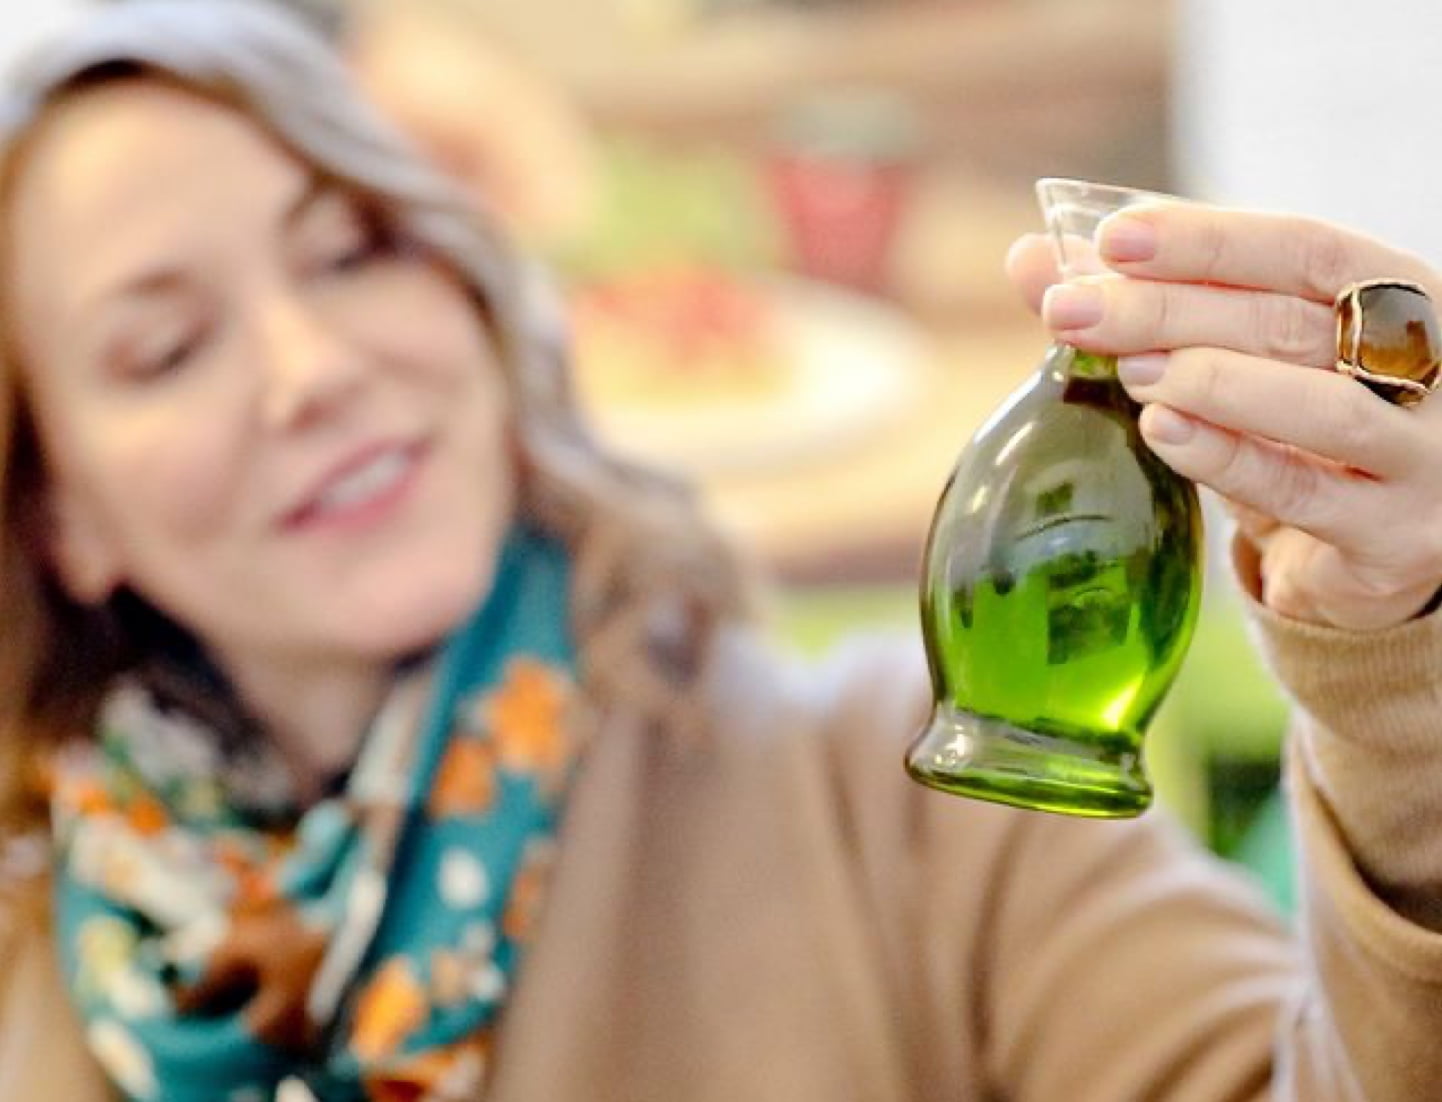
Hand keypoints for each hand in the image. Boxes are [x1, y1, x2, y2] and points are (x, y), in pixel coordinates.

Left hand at [1005, 205, 1441, 630]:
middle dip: (1171, 310)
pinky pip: (1302, 489)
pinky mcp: (1395, 535)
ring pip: (1318, 406)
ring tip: (1127, 370)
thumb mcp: (1232, 357)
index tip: (1112, 239)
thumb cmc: (1294, 430)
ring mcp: (1424, 455)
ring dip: (1210, 379)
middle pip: (1295, 322)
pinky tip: (1160, 430)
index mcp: (1399, 298)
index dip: (1209, 240)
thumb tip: (1029, 258)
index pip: (1306, 248)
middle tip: (1075, 311)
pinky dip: (1225, 456)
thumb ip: (1140, 305)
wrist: (1366, 550)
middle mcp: (1434, 366)